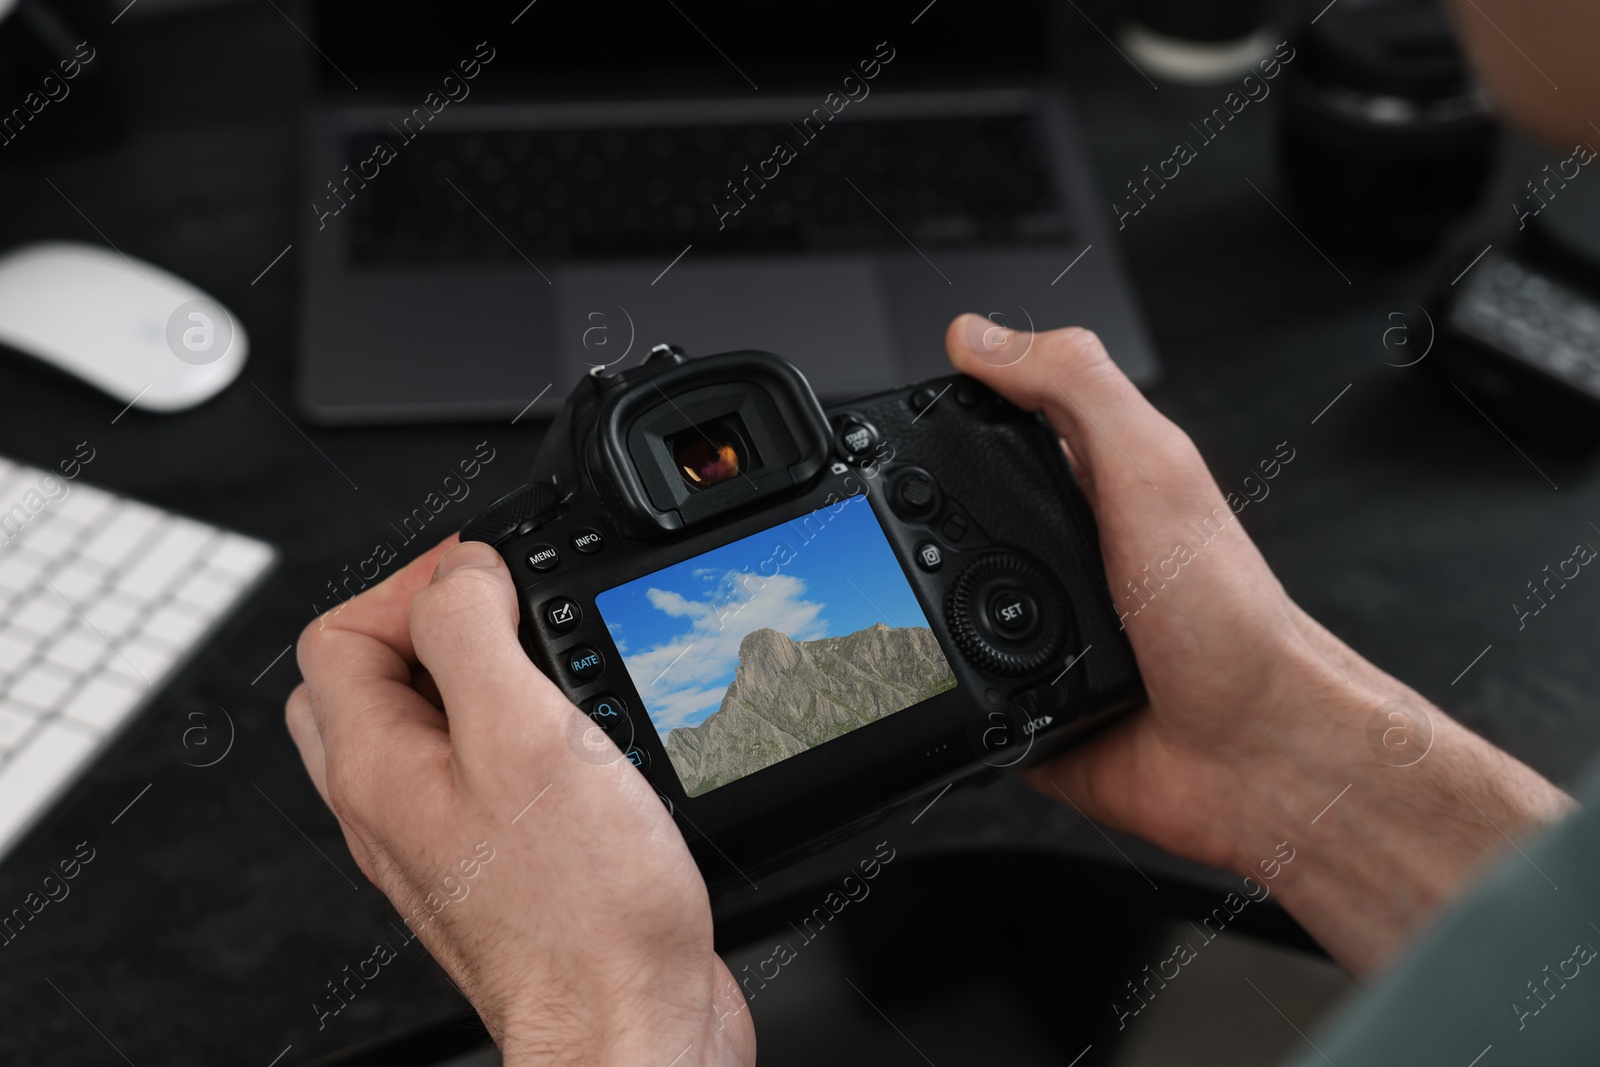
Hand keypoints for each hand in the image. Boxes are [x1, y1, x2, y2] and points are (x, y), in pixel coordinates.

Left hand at [286, 537, 754, 1065]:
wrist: (629, 1021)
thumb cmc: (582, 908)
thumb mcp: (523, 733)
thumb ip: (473, 633)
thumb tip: (461, 570)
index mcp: (378, 767)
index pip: (338, 636)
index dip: (410, 583)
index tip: (489, 577)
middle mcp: (396, 806)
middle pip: (367, 681)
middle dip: (434, 625)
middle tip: (507, 615)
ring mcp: (445, 838)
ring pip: (429, 727)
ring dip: (485, 678)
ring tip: (553, 671)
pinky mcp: (501, 863)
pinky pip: (484, 773)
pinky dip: (523, 735)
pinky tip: (580, 743)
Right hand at [945, 314, 1573, 973]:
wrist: (1255, 754)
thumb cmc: (1233, 617)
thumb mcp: (1152, 467)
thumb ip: (1073, 387)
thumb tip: (981, 335)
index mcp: (1096, 490)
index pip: (1001, 433)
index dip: (951, 417)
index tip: (897, 414)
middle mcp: (1067, 560)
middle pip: (955, 523)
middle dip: (914, 528)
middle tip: (886, 525)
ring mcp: (1041, 636)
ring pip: (942, 610)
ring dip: (925, 613)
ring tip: (916, 602)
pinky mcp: (1022, 706)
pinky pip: (956, 692)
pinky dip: (946, 690)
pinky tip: (953, 679)